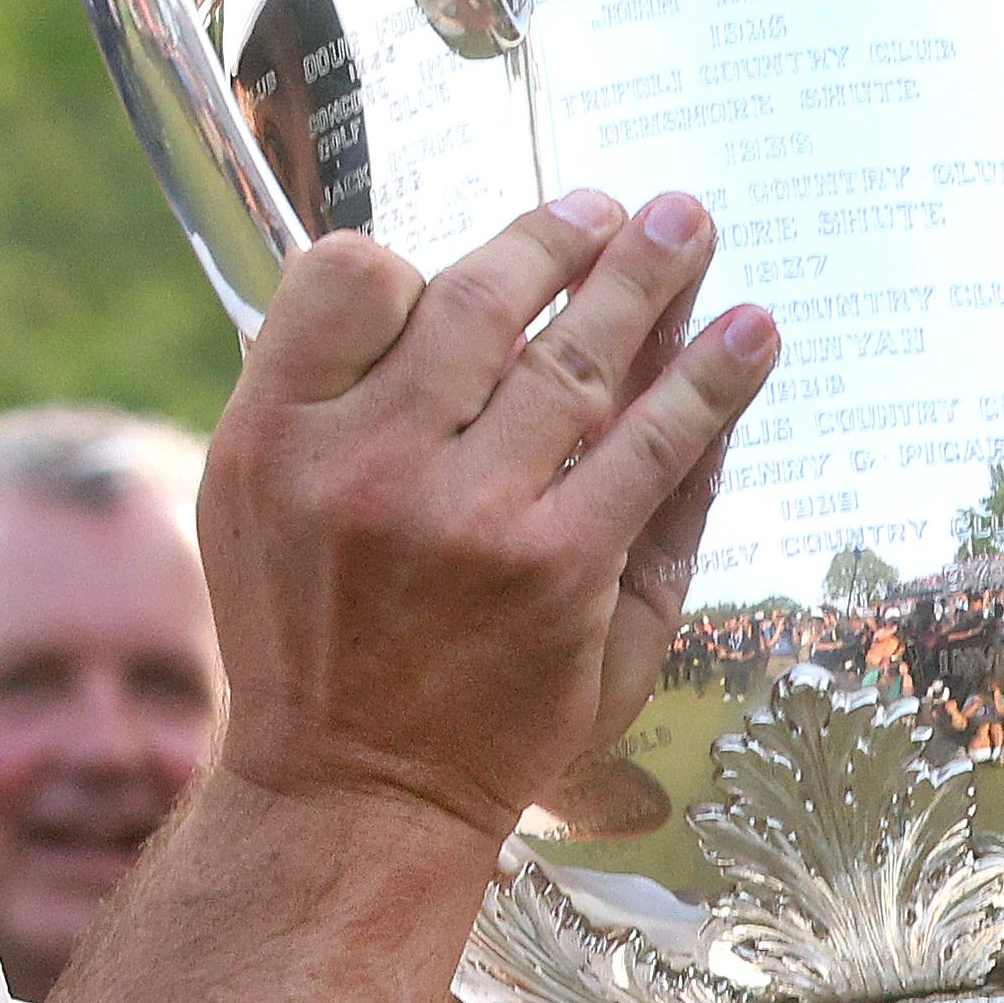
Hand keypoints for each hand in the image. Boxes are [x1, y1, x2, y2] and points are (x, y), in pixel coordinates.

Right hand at [200, 188, 776, 848]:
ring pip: (578, 360)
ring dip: (650, 281)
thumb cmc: (309, 644)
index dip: (420, 250)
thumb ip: (320, 397)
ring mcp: (468, 516)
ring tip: (689, 228)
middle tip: (618, 209)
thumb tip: (427, 283)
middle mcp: (365, 464)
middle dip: (565, 239)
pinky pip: (652, 447)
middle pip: (483, 304)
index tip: (480, 250)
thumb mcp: (252, 506)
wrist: (353, 794)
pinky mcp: (559, 570)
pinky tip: (751, 333)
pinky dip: (710, 381)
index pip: (348, 279)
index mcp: (273, 437)